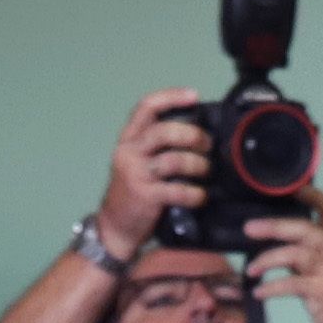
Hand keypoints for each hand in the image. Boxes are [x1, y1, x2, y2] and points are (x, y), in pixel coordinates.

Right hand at [92, 91, 211, 256]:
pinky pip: (177, 190)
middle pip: (164, 131)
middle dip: (193, 135)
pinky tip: (202, 196)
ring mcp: (136, 174)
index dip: (171, 97)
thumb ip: (157, 146)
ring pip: (174, 160)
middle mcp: (129, 152)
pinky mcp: (145, 196)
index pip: (146, 107)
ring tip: (207, 171)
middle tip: (207, 145)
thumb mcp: (137, 162)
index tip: (194, 95)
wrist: (115, 227)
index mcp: (128, 139)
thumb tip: (197, 133)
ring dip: (198, 164)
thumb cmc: (133, 192)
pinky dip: (195, 193)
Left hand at [242, 190, 322, 322]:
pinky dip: (271, 288)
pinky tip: (258, 292)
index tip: (293, 188)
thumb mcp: (319, 270)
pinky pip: (291, 284)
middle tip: (249, 229)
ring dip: (267, 260)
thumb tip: (269, 239)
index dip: (313, 196)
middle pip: (304, 228)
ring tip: (250, 270)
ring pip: (294, 254)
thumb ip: (301, 254)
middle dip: (273, 227)